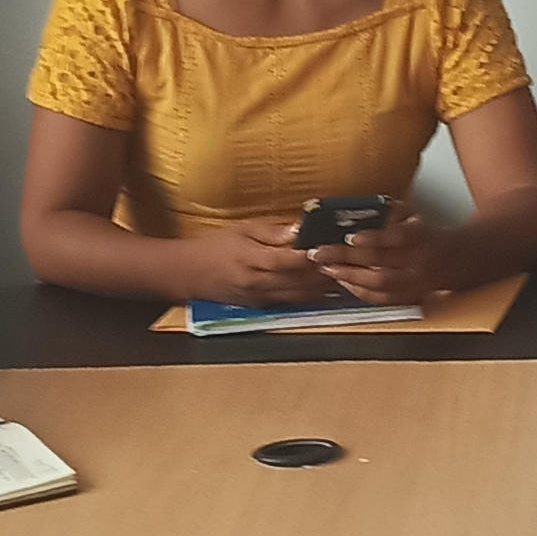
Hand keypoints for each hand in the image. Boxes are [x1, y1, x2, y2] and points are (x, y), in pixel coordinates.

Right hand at [194, 219, 338, 304]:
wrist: (191, 274)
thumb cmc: (217, 246)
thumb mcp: (242, 229)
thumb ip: (272, 232)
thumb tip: (300, 229)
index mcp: (251, 259)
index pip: (287, 260)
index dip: (310, 255)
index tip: (329, 246)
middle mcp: (257, 282)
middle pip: (298, 280)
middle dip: (323, 272)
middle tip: (345, 261)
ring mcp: (260, 298)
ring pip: (299, 295)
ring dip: (322, 287)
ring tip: (342, 275)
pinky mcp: (262, 307)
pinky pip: (292, 303)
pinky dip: (310, 296)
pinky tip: (325, 289)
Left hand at [314, 210, 445, 304]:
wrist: (460, 259)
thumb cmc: (428, 233)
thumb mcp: (414, 215)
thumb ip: (390, 214)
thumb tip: (355, 214)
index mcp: (422, 237)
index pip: (397, 237)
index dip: (374, 238)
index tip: (350, 236)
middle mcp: (419, 263)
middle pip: (380, 264)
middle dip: (346, 259)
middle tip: (320, 254)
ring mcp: (415, 284)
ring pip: (379, 286)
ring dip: (348, 277)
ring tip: (326, 268)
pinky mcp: (410, 298)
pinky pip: (381, 299)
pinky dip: (358, 291)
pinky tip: (342, 281)